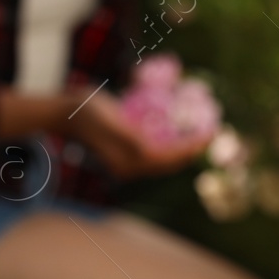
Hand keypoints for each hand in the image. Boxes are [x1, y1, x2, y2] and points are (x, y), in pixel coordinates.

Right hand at [64, 89, 211, 178]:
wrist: (67, 113)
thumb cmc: (87, 112)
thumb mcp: (107, 118)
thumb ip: (127, 135)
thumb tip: (146, 149)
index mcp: (128, 161)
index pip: (168, 158)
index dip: (191, 147)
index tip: (209, 133)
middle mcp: (130, 167)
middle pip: (170, 164)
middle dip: (192, 151)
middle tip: (212, 132)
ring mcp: (129, 162)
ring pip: (165, 161)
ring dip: (184, 150)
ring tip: (200, 135)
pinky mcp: (127, 154)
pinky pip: (156, 154)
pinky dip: (171, 146)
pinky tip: (180, 133)